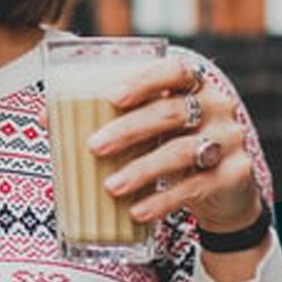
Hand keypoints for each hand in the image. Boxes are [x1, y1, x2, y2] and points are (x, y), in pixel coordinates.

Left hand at [86, 55, 263, 231]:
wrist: (225, 191)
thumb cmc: (174, 147)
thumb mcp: (152, 129)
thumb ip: (112, 119)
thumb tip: (48, 119)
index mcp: (196, 85)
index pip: (176, 70)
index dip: (145, 80)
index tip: (112, 96)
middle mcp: (217, 107)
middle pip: (172, 112)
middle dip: (129, 128)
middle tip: (94, 146)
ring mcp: (228, 141)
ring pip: (182, 151)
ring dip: (142, 169)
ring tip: (111, 186)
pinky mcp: (234, 175)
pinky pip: (194, 187)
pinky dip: (162, 200)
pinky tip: (138, 210)